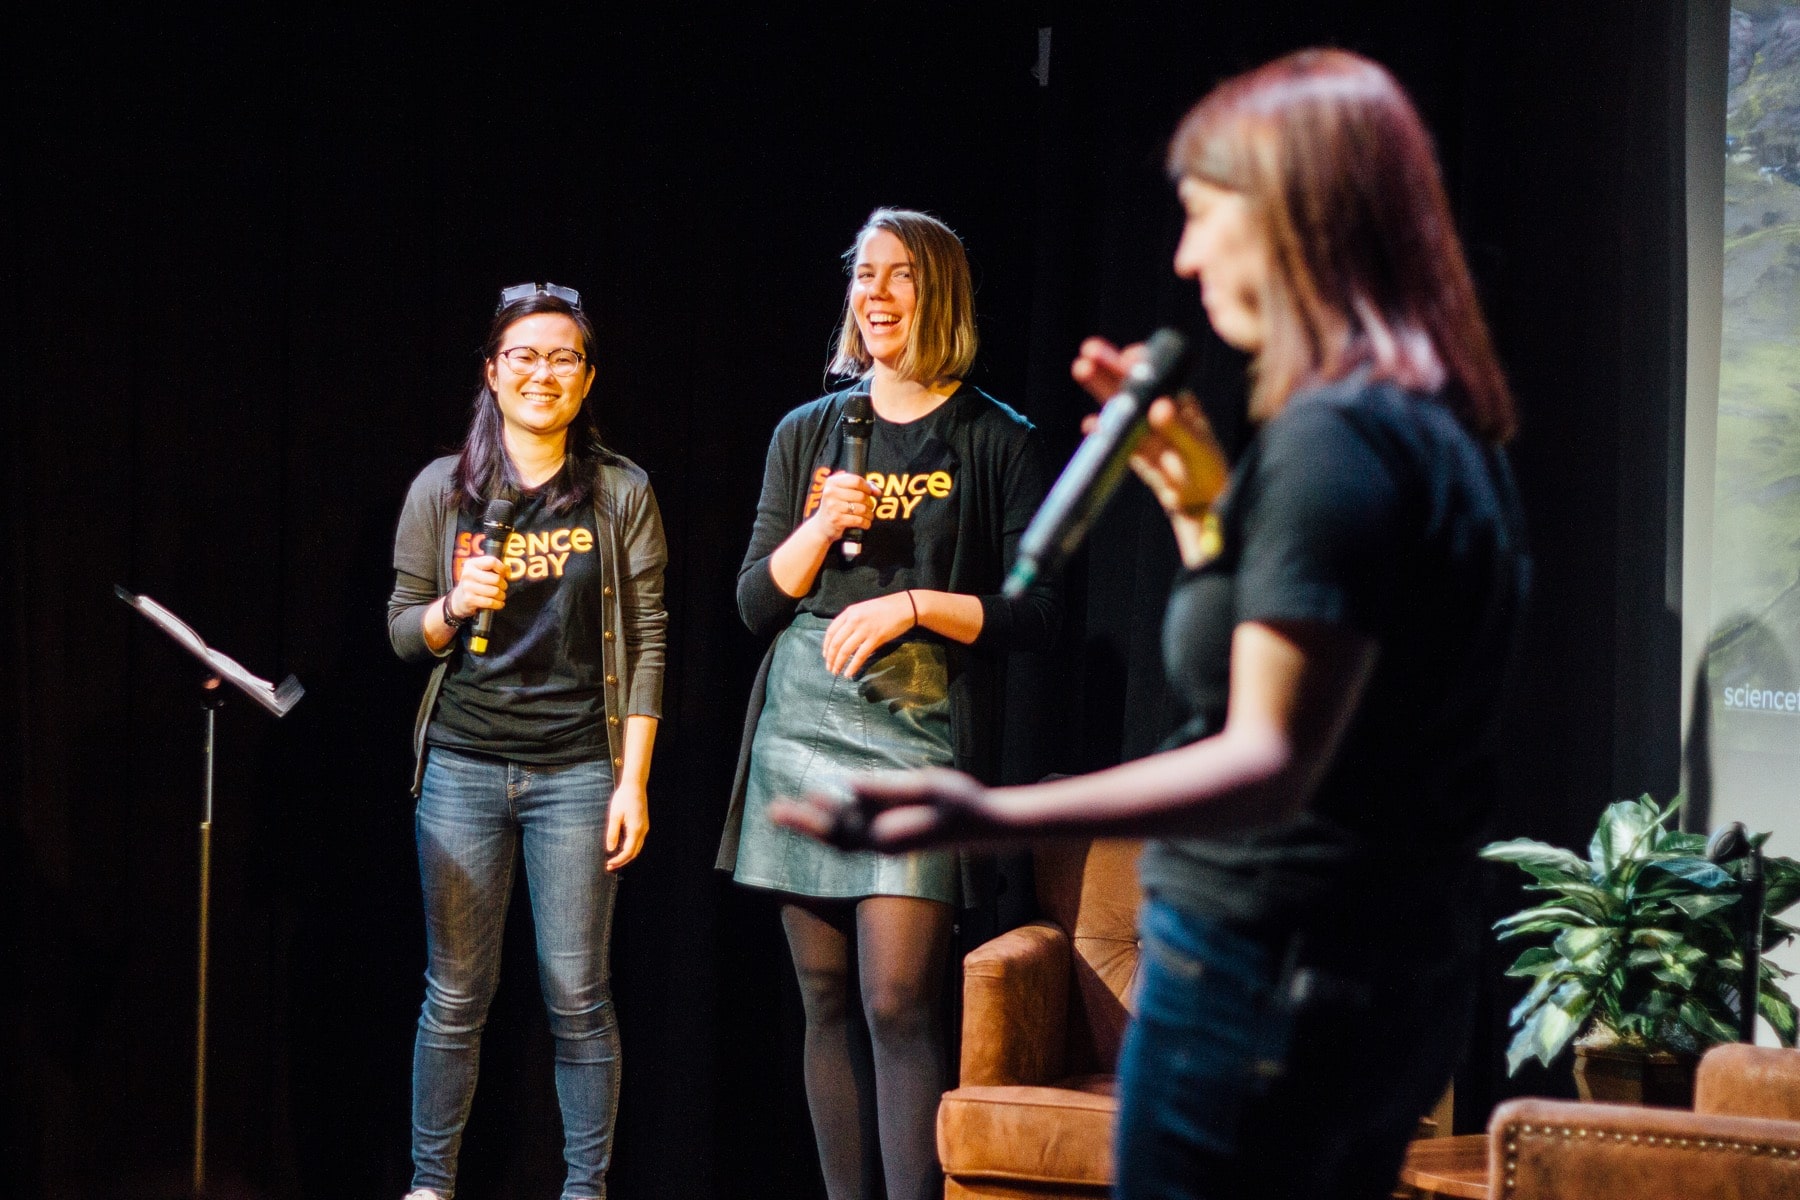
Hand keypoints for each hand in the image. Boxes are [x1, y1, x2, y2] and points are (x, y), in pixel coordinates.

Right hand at [451, 554, 507, 618]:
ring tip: (501, 596)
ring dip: (501, 595)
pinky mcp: (469, 599)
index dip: (502, 568)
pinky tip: (499, 603)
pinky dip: (498, 604)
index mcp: (472, 563)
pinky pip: (490, 602)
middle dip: (503, 585)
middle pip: (495, 578)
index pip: (492, 562)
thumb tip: (508, 570)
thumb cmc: (474, 583)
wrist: (458, 599)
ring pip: (494, 591)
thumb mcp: (479, 571)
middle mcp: (468, 573)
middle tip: (503, 587)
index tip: (505, 574)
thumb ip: (492, 568)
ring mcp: (468, 587)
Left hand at [605, 781, 648, 870]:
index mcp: (636, 829)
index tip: (608, 864)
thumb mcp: (614, 815)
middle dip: (622, 861)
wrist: (635, 785)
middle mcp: (643, 830)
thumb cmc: (623, 798)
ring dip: (626, 856)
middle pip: (634, 853)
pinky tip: (621, 848)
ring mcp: (644, 828)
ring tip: (614, 860)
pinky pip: (638, 841)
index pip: (628, 852)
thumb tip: (610, 849)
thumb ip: (612, 833)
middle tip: (609, 866)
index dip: (618, 860)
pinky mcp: (643, 824)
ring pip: (637, 848)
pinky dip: (630, 848)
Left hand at [768, 767, 1001, 851]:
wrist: (983, 826)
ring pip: (840, 841)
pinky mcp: (890, 840)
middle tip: (772, 811)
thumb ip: (885, 788)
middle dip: (804, 824)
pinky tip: (822, 807)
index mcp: (889, 836)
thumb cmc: (960, 802)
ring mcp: (886, 845)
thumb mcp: (926, 786)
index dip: (817, 815)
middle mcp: (883, 846)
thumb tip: (847, 785)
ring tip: (785, 811)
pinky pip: (852, 838)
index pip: (843, 827)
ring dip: (813, 827)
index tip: (799, 797)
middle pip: (834, 838)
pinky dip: (832, 826)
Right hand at [806, 471, 876, 544]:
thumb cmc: (835, 507)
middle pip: (861, 495)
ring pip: (862, 508)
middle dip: (869, 502)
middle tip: (869, 507)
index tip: (871, 492)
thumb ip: (859, 487)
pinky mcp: (836, 520)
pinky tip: (865, 523)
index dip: (867, 487)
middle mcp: (830, 492)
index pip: (856, 480)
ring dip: (869, 514)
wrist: (821, 526)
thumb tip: (877, 491)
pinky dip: (865, 523)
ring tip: (868, 515)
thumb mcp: (842, 492)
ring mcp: (833, 506)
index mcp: (832, 482)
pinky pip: (858, 520)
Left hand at [821, 592, 916, 676]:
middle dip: (831, 658)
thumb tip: (841, 637)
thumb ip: (851, 620)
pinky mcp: (875, 639)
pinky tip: (849, 673)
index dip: (826, 645)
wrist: (904, 607)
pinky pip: (860, 655)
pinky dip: (853, 666)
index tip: (825, 655)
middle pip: (836, 643)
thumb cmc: (884, 608)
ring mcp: (864, 630)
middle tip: (829, 668)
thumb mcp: (862, 609)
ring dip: (839, 663)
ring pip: (846, 650)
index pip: (831, 631)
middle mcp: (854, 620)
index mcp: (849, 612)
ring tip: (836, 672)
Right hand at [1072, 337, 1227, 518]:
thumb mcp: (1197, 447)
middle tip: (1088, 351)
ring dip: (1100, 388)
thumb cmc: (1207, 468)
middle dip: (1109, 367)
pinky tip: (1090, 424)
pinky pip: (1115, 437)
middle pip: (1129, 385)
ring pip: (1118, 406)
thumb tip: (1159, 407)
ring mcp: (1142, 430)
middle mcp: (1156, 410)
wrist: (1201, 500)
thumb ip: (1179, 428)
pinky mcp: (1132, 451)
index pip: (1155, 374)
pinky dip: (1101, 430)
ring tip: (1081, 368)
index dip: (1139, 363)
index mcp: (1177, 401)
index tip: (1127, 358)